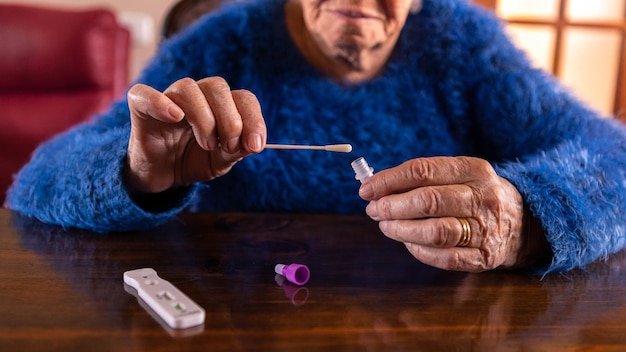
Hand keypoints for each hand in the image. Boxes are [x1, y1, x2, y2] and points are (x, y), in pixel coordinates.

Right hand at [125, 77, 265, 192]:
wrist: (163, 177)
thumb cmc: (194, 161)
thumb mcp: (221, 161)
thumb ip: (238, 150)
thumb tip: (254, 143)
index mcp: (220, 105)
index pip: (243, 98)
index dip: (253, 119)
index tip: (255, 145)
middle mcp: (197, 96)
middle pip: (217, 87)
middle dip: (230, 119)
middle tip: (229, 146)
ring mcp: (168, 99)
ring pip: (188, 88)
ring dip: (203, 118)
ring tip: (207, 144)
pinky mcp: (141, 108)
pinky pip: (144, 94)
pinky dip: (159, 102)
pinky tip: (175, 117)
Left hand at [358, 156, 528, 271]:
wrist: (523, 222)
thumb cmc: (474, 195)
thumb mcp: (458, 175)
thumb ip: (421, 178)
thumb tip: (375, 187)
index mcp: (474, 169)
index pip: (424, 170)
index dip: (390, 180)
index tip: (366, 189)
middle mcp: (483, 197)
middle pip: (428, 200)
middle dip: (392, 206)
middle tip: (374, 210)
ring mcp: (487, 229)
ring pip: (435, 231)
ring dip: (402, 229)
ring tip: (386, 226)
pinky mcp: (485, 257)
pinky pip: (445, 258)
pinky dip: (419, 251)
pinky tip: (407, 242)